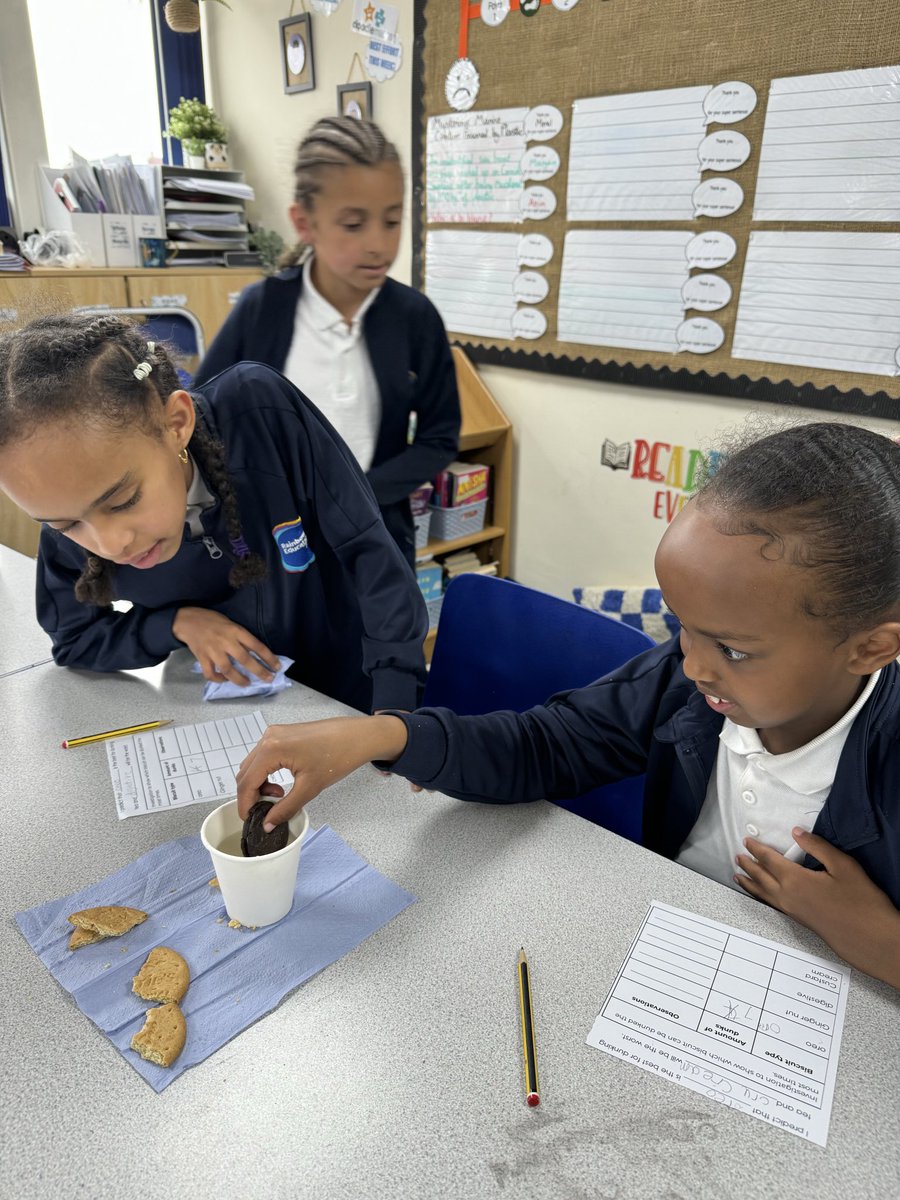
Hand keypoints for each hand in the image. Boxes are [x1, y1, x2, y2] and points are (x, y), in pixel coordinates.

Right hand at [172, 607, 280, 686]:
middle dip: (259, 672)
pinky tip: (224, 679)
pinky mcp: (202, 658)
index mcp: (235, 631)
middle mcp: (226, 641)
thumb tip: (254, 652)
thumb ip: (241, 637)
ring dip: (240, 679)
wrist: (187, 621)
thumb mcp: (230, 623)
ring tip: (247, 683)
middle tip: (268, 679)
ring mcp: (213, 651)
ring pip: (228, 670)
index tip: (277, 667)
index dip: (269, 657)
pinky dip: (218, 679)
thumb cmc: (212, 620)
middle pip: (245, 660)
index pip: (257, 646)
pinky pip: (211, 673)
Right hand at [235, 715, 408, 826]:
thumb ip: (285, 808)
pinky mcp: (282, 734)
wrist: (357, 736)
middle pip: (245, 772)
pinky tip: (281, 782)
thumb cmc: (338, 756)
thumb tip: (268, 823)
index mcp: (271, 749)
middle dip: (251, 794)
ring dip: (259, 783)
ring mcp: (274, 733)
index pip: (247, 782)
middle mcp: (268, 737)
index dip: (245, 804)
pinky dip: (266, 772)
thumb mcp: (309, 788)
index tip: (249, 819)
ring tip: (279, 796)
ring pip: (253, 764)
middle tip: (266, 810)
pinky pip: (263, 756)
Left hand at [735, 828, 899, 986]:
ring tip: (738, 876)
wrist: (869, 937)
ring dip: (749, 882)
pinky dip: (760, 895)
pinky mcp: (799, 920)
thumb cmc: (861, 902)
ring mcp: (792, 910)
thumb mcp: (843, 865)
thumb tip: (797, 833)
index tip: (748, 841)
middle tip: (738, 856)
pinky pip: (771, 903)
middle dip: (748, 865)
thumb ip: (817, 846)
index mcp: (796, 880)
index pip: (769, 860)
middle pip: (761, 877)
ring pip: (763, 893)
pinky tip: (762, 895)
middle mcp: (788, 896)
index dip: (757, 849)